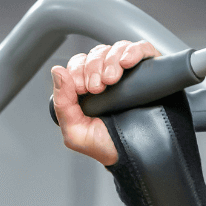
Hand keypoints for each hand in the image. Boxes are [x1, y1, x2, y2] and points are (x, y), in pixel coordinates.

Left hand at [49, 40, 158, 165]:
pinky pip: (140, 48)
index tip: (83, 89)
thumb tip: (57, 71)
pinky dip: (132, 51)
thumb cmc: (108, 146)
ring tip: (112, 79)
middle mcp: (107, 77)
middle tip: (97, 87)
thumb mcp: (76, 131)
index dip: (77, 71)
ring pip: (115, 49)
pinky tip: (127, 62)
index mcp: (87, 88)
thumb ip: (62, 103)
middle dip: (93, 67)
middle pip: (96, 54)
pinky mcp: (148, 69)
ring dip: (110, 60)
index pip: (78, 64)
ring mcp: (128, 72)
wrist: (139, 157)